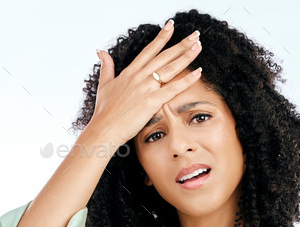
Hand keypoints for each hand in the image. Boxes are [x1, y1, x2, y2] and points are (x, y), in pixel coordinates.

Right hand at [91, 20, 202, 145]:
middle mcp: (139, 76)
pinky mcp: (151, 102)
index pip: (149, 50)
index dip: (161, 37)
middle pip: (164, 56)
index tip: (171, 26)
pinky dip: (186, 80)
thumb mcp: (104, 84)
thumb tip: (101, 52)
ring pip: (170, 68)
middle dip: (181, 44)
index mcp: (130, 72)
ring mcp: (145, 88)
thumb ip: (106, 67)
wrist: (104, 128)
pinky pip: (172, 88)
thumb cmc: (104, 111)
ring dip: (186, 56)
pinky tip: (198, 72)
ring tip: (199, 46)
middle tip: (195, 35)